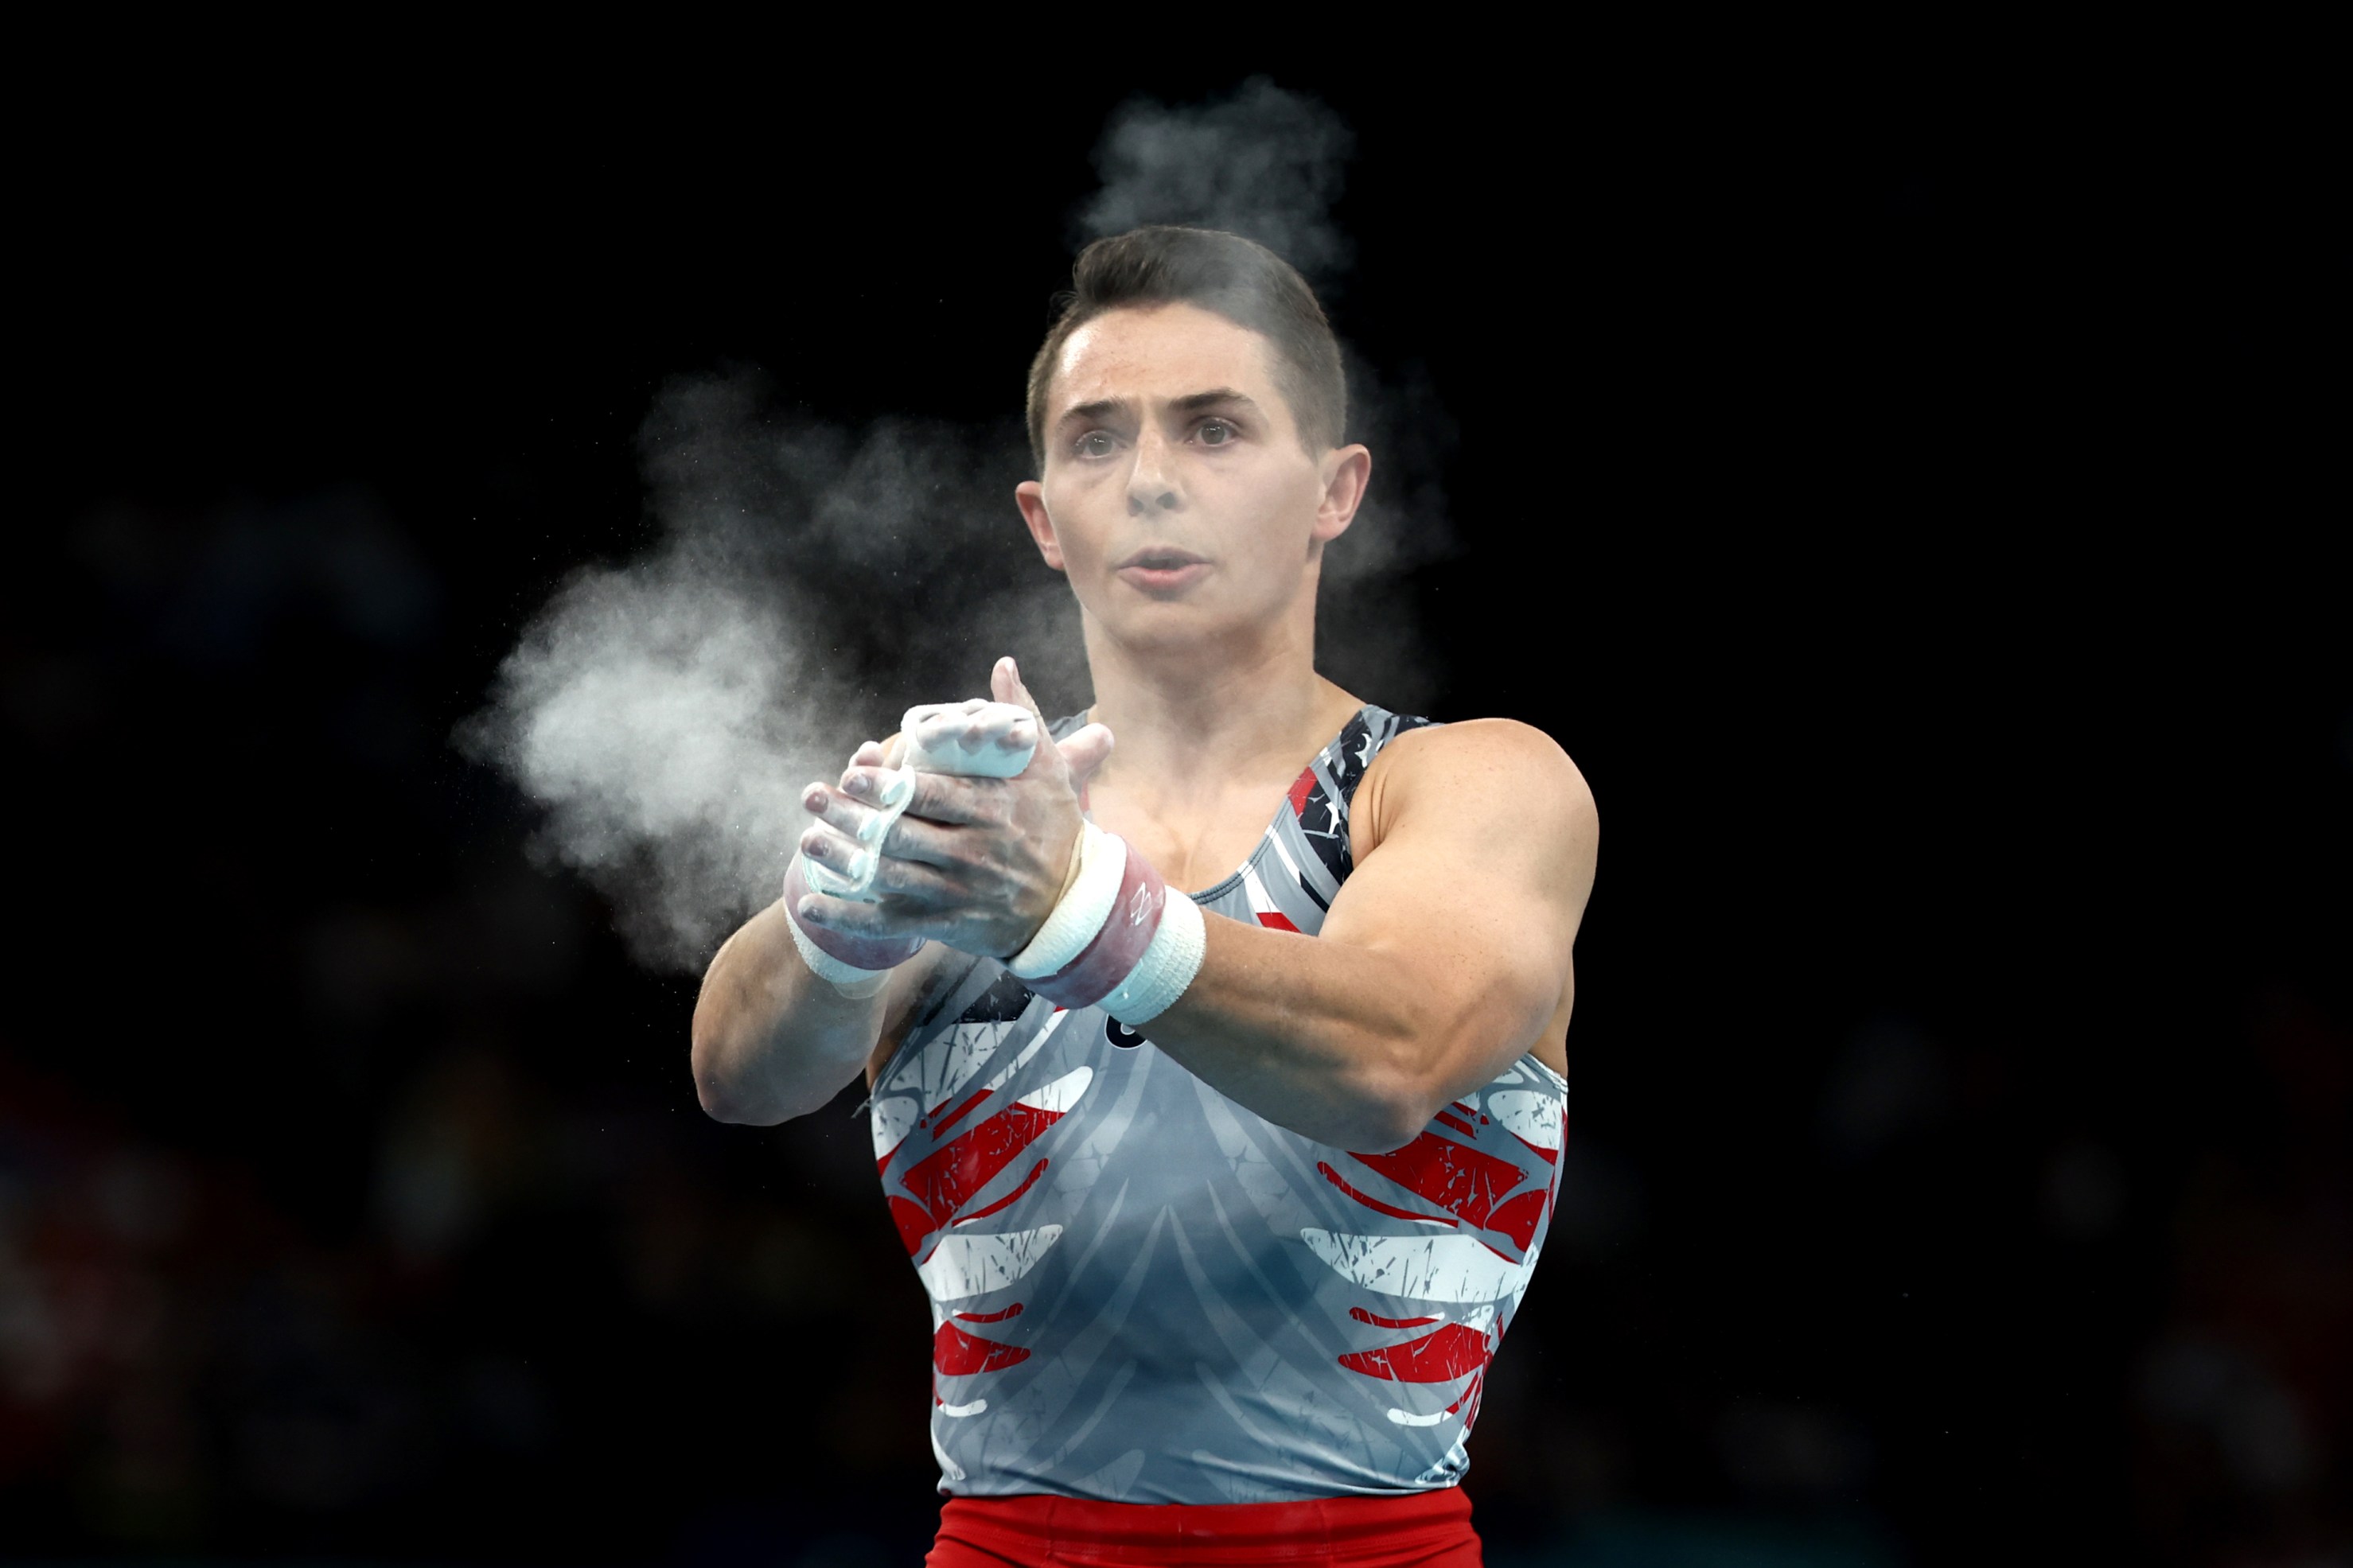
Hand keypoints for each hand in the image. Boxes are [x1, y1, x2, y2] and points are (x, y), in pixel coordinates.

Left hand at [793, 657, 1114, 957]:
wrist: (1070, 906)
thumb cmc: (1057, 829)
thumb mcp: (1048, 770)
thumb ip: (1021, 716)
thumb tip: (1003, 664)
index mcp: (993, 811)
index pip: (932, 797)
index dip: (887, 787)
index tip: (852, 774)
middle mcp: (972, 852)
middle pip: (901, 835)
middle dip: (852, 817)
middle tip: (813, 797)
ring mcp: (957, 891)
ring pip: (890, 876)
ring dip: (843, 861)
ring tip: (808, 840)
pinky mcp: (945, 923)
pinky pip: (889, 923)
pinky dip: (848, 917)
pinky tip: (810, 904)